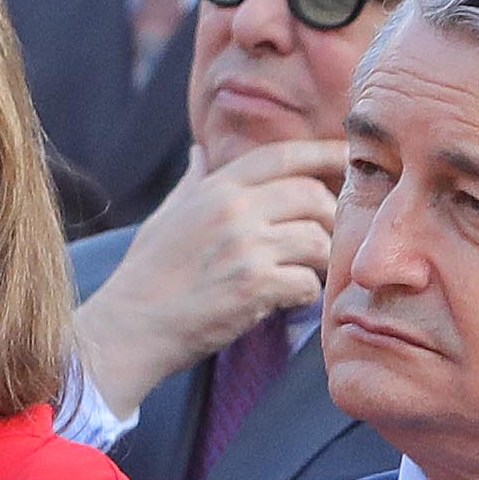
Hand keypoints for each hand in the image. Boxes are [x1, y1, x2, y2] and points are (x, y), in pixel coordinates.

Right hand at [98, 138, 350, 383]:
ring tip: (306, 273)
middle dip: (328, 216)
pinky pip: (307, 283)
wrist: (129, 327)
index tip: (349, 154)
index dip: (322, 152)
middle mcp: (234, 210)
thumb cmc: (146, 275)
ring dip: (319, 261)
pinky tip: (289, 300)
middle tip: (327, 239)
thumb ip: (192, 184)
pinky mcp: (254, 287)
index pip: (282, 156)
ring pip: (316, 240)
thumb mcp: (166, 217)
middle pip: (310, 196)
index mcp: (215, 189)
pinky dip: (305, 294)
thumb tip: (199, 153)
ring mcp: (245, 247)